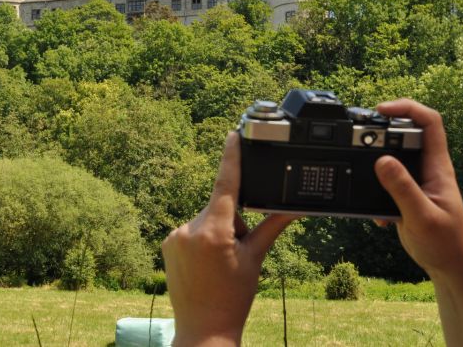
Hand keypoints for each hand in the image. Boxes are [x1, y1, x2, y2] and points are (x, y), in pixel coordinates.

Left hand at [162, 132, 294, 346]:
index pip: (226, 184)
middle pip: (220, 207)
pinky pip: (190, 230)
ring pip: (205, 219)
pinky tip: (205, 264)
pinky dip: (201, 239)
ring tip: (219, 264)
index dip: (231, 157)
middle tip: (236, 254)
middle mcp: (190, 228)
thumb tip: (294, 207)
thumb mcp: (256, 259)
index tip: (232, 134)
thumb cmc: (234, 297)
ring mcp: (175, 235)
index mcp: (214, 230)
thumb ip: (271, 227)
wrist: (203, 329)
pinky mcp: (167, 243)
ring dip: (216, 231)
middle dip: (232, 221)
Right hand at [374, 99, 462, 345]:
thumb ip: (402, 188)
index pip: (429, 122)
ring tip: (358, 168)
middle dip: (382, 130)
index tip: (381, 111)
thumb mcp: (422, 215)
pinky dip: (373, 192)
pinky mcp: (405, 195)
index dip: (407, 108)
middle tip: (359, 135)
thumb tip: (382, 160)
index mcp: (437, 167)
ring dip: (373, 161)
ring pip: (392, 156)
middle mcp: (426, 168)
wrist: (451, 266)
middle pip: (406, 133)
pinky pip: (384, 182)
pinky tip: (376, 213)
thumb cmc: (446, 243)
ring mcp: (415, 181)